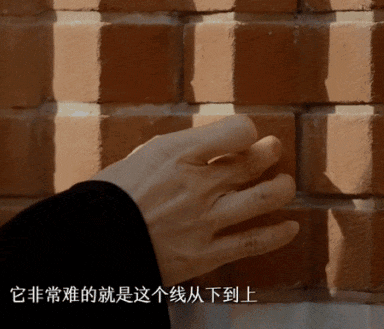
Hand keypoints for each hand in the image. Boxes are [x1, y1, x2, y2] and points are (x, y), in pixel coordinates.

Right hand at [92, 115, 297, 286]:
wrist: (93, 244)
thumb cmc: (108, 197)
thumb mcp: (138, 159)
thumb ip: (173, 151)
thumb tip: (202, 147)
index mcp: (176, 154)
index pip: (236, 131)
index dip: (245, 129)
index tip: (242, 134)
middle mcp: (198, 184)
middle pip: (253, 162)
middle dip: (269, 151)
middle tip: (271, 149)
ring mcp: (205, 220)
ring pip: (263, 198)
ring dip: (280, 188)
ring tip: (284, 184)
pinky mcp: (206, 253)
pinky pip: (253, 242)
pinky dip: (277, 234)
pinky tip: (291, 227)